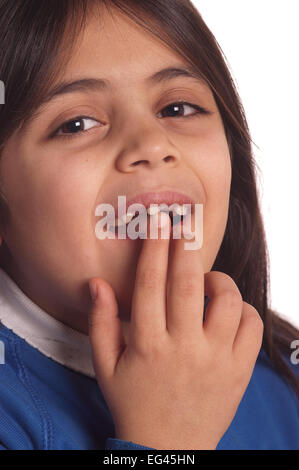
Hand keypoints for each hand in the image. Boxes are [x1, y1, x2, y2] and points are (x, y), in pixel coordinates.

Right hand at [88, 211, 262, 449]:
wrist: (169, 449)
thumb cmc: (133, 403)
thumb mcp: (105, 366)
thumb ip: (100, 322)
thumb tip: (97, 283)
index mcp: (147, 345)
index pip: (150, 284)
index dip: (154, 247)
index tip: (158, 221)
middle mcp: (183, 348)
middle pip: (188, 284)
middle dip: (186, 246)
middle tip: (187, 224)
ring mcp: (216, 360)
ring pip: (227, 301)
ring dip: (218, 279)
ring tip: (206, 279)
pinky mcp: (239, 371)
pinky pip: (251, 326)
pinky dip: (242, 308)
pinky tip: (227, 310)